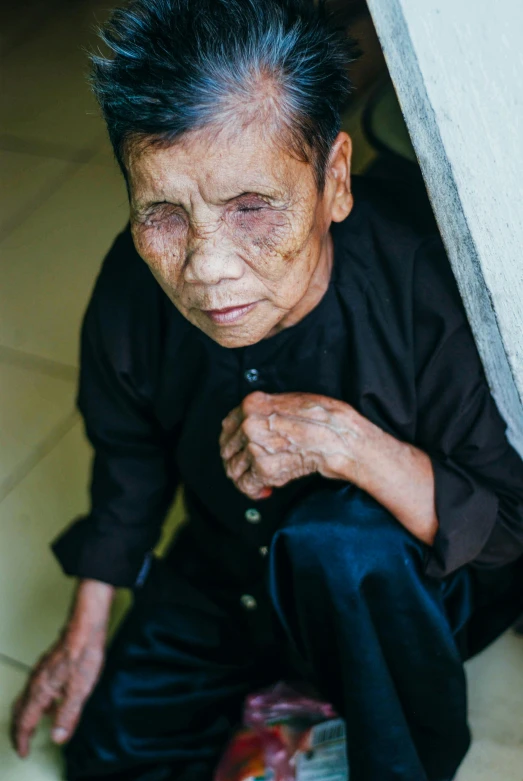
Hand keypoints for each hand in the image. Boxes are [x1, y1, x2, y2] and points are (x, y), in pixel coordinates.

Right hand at [11, 579, 113, 757]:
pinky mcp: (47, 665)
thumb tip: (58, 737)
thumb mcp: (80, 690)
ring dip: (26, 716)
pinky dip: (35, 703)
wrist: (85, 626)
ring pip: (24, 699)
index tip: (24, 753)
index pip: (24, 721)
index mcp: (41, 690)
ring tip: (34, 728)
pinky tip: (50, 702)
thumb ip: (68, 715)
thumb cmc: (84, 653)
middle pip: (19, 711)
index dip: (22, 740)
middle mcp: (36, 681)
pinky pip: (33, 689)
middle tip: (22, 744)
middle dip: (19, 730)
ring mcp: (40, 672)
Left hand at [219, 391, 361, 499]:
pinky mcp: (264, 469)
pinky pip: (247, 486)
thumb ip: (267, 411)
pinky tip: (265, 491)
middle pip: (227, 449)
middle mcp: (248, 424)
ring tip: (259, 481)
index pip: (228, 426)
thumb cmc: (323, 418)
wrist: (338, 436)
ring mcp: (254, 447)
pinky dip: (254, 491)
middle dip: (238, 461)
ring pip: (234, 469)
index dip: (233, 441)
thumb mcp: (289, 401)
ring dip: (246, 477)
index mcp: (252, 404)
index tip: (239, 450)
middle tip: (250, 469)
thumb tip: (256, 424)